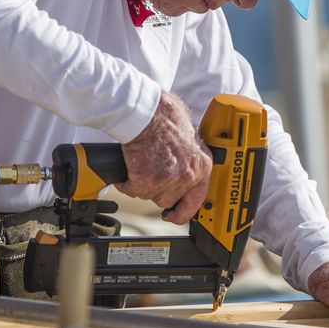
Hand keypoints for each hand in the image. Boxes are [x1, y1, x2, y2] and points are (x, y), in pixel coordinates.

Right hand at [116, 91, 212, 223]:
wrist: (146, 112)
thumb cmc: (165, 115)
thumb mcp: (190, 135)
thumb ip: (190, 156)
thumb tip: (184, 165)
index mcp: (202, 165)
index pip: (196, 201)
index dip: (183, 211)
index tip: (174, 215)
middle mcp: (188, 176)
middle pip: (169, 199)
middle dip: (157, 189)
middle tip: (150, 173)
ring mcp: (167, 181)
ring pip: (149, 195)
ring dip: (141, 183)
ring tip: (140, 163)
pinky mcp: (146, 181)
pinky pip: (132, 189)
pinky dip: (126, 180)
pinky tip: (129, 165)